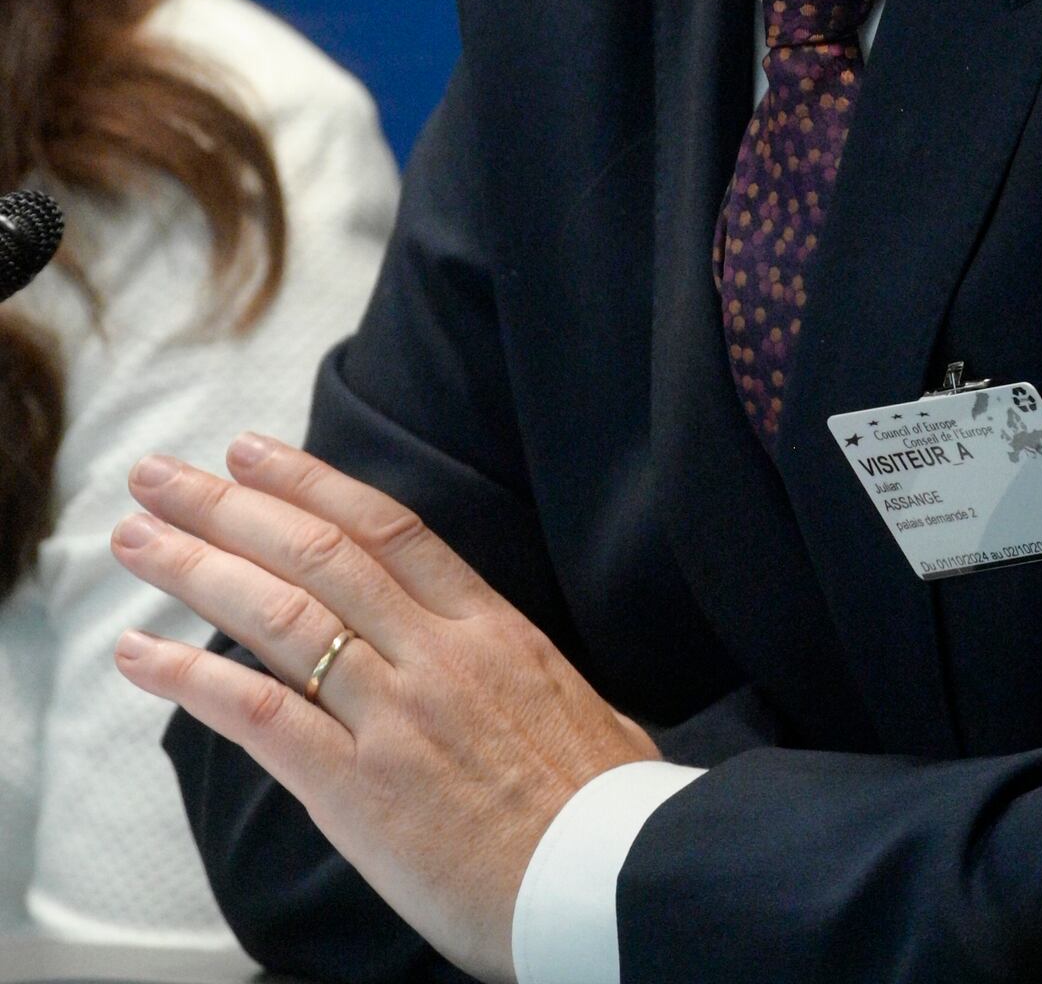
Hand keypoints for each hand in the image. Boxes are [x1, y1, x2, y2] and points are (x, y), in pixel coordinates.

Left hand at [110, 435, 657, 980]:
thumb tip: (466, 650)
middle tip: (158, 475)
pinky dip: (192, 678)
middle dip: (227, 507)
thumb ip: (499, 663)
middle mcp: (437, 655)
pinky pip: (263, 716)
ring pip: (281, 617)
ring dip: (195, 570)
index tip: (251, 451)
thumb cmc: (598, 804)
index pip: (386, 529)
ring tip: (134, 539)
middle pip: (317, 556)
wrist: (614, 882)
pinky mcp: (360, 790)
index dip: (310, 483)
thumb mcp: (559, 697)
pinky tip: (140, 655)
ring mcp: (396, 717)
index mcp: (490, 628)